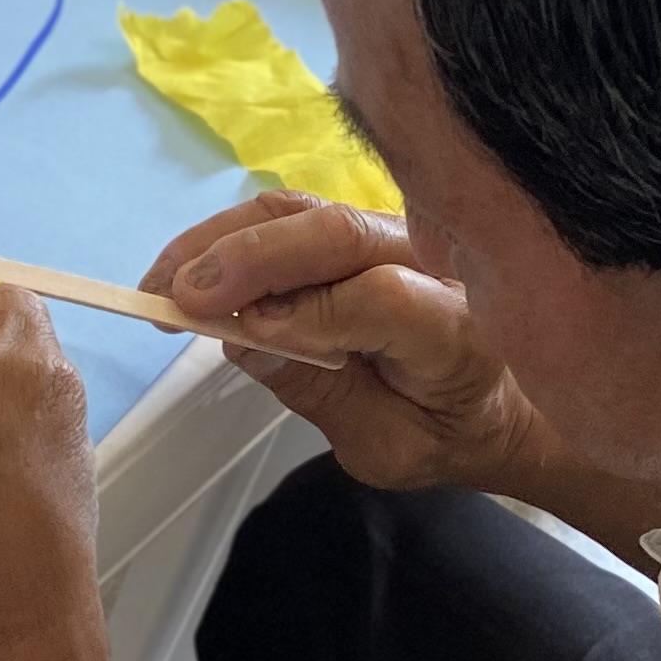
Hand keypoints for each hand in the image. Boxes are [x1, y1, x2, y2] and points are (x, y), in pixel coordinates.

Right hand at [147, 194, 552, 494]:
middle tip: (176, 296)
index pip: (380, 298)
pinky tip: (188, 268)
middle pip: (336, 234)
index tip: (244, 334)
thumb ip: (322, 394)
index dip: (309, 311)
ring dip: (224, 240)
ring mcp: (396, 234)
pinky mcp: (360, 224)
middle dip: (249, 259)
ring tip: (163, 282)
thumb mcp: (385, 447)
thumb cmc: (442, 434)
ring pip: (304, 212)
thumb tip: (243, 340)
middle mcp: (433, 263)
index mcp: (456, 330)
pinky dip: (233, 235)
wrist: (496, 402)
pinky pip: (292, 215)